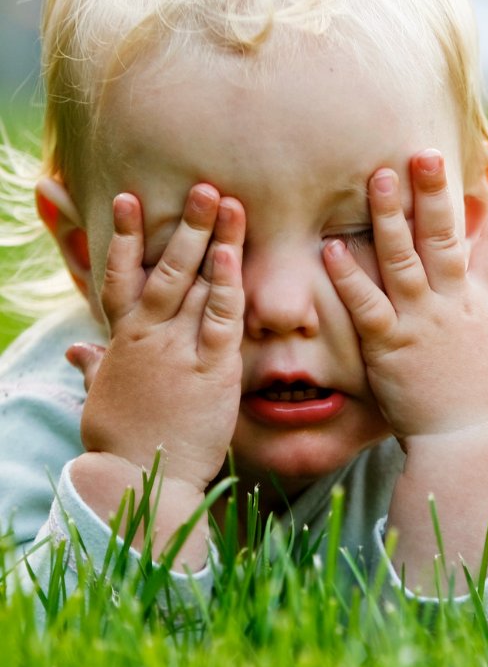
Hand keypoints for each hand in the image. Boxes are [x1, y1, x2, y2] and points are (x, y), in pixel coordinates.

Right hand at [67, 185, 245, 492]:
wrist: (139, 481)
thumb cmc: (123, 441)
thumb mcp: (101, 399)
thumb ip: (94, 368)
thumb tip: (75, 351)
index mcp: (122, 340)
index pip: (121, 277)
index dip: (123, 235)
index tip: (126, 198)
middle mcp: (148, 337)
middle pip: (166, 268)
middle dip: (183, 224)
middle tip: (202, 185)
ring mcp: (178, 350)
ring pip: (195, 284)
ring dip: (212, 240)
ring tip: (225, 202)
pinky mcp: (211, 370)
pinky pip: (222, 319)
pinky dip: (228, 285)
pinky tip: (232, 256)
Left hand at [322, 150, 487, 441]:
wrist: (476, 450)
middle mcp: (454, 304)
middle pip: (445, 236)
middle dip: (435, 192)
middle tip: (423, 151)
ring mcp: (420, 322)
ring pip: (402, 257)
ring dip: (388, 216)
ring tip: (377, 177)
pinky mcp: (388, 346)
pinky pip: (364, 304)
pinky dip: (347, 276)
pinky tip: (329, 247)